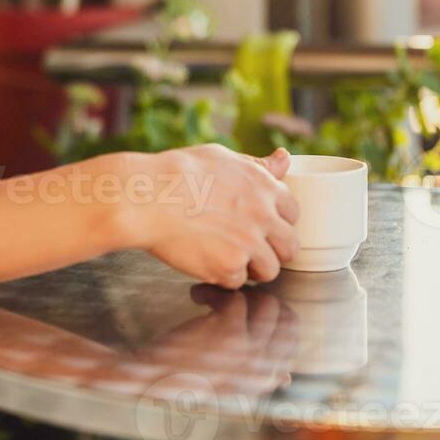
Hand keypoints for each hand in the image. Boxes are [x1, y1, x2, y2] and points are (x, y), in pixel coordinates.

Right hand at [125, 145, 299, 289]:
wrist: (146, 197)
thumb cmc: (176, 173)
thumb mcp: (221, 158)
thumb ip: (257, 166)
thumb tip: (284, 159)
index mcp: (264, 186)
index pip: (293, 213)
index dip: (276, 221)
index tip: (260, 224)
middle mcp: (263, 215)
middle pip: (290, 247)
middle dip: (272, 250)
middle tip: (247, 247)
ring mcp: (249, 243)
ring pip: (270, 270)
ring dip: (251, 267)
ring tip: (224, 255)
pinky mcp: (229, 266)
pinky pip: (238, 281)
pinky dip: (223, 276)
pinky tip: (205, 259)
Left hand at [125, 285, 298, 396]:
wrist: (151, 379)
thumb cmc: (187, 379)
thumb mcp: (229, 385)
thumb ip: (259, 379)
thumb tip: (288, 377)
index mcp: (266, 381)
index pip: (291, 337)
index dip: (270, 316)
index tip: (244, 309)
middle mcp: (264, 369)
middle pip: (284, 317)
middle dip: (260, 300)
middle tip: (233, 297)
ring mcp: (249, 351)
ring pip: (266, 303)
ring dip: (239, 293)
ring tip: (212, 296)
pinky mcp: (230, 333)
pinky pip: (237, 298)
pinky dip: (214, 292)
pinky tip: (196, 295)